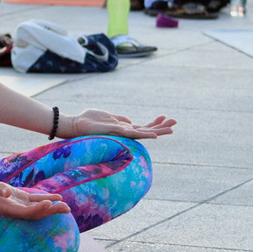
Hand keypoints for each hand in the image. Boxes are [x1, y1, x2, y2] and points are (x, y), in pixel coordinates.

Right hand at [0, 171, 68, 219]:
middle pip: (35, 213)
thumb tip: (7, 193)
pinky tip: (57, 198)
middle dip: (50, 212)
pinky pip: (35, 200)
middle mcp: (14, 209)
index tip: (49, 204)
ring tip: (66, 207)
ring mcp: (18, 204)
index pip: (26, 212)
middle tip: (66, 209)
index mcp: (7, 208)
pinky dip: (46, 198)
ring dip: (52, 208)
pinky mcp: (20, 198)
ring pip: (38, 208)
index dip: (38, 210)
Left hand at [61, 108, 176, 139]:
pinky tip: (154, 135)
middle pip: (147, 130)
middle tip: (175, 123)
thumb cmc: (89, 121)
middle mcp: (125, 132)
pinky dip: (145, 134)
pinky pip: (133, 134)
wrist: (76, 125)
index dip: (154, 124)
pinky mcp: (117, 131)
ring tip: (172, 128)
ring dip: (158, 131)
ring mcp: (122, 133)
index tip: (165, 117)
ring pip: (144, 133)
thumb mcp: (108, 116)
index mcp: (123, 128)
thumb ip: (119, 119)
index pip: (142, 127)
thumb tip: (130, 121)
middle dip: (161, 127)